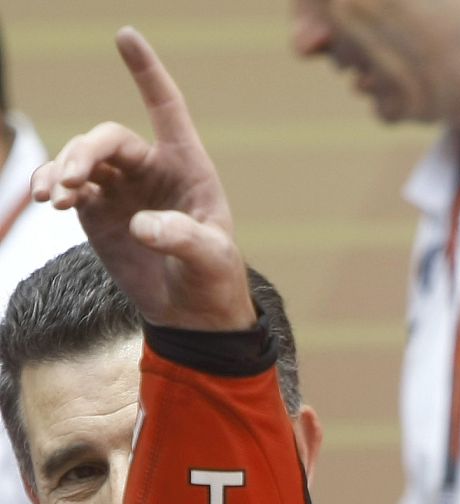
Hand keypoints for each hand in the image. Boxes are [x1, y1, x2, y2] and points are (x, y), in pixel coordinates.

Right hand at [30, 27, 253, 331]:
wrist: (194, 314)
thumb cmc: (213, 278)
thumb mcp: (212, 259)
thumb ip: (182, 238)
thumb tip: (139, 224)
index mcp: (187, 166)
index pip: (165, 108)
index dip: (146, 73)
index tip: (125, 36)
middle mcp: (150, 169)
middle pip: (108, 139)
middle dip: (85, 152)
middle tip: (73, 180)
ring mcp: (121, 189)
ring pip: (83, 160)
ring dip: (63, 170)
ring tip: (55, 197)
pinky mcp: (99, 213)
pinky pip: (69, 189)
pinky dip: (54, 187)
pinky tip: (48, 199)